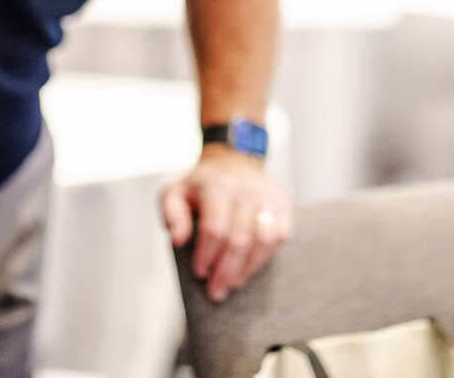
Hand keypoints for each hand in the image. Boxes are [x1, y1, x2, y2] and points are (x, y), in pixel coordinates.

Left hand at [160, 147, 291, 301]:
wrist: (233, 161)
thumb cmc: (201, 184)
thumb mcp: (174, 192)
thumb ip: (171, 214)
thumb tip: (177, 239)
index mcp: (218, 185)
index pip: (215, 227)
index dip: (207, 254)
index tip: (200, 272)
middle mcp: (246, 188)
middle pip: (239, 239)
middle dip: (226, 271)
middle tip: (216, 292)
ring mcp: (267, 195)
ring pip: (264, 240)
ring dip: (248, 268)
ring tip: (234, 283)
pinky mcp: (283, 203)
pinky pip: (280, 235)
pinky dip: (265, 256)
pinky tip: (250, 267)